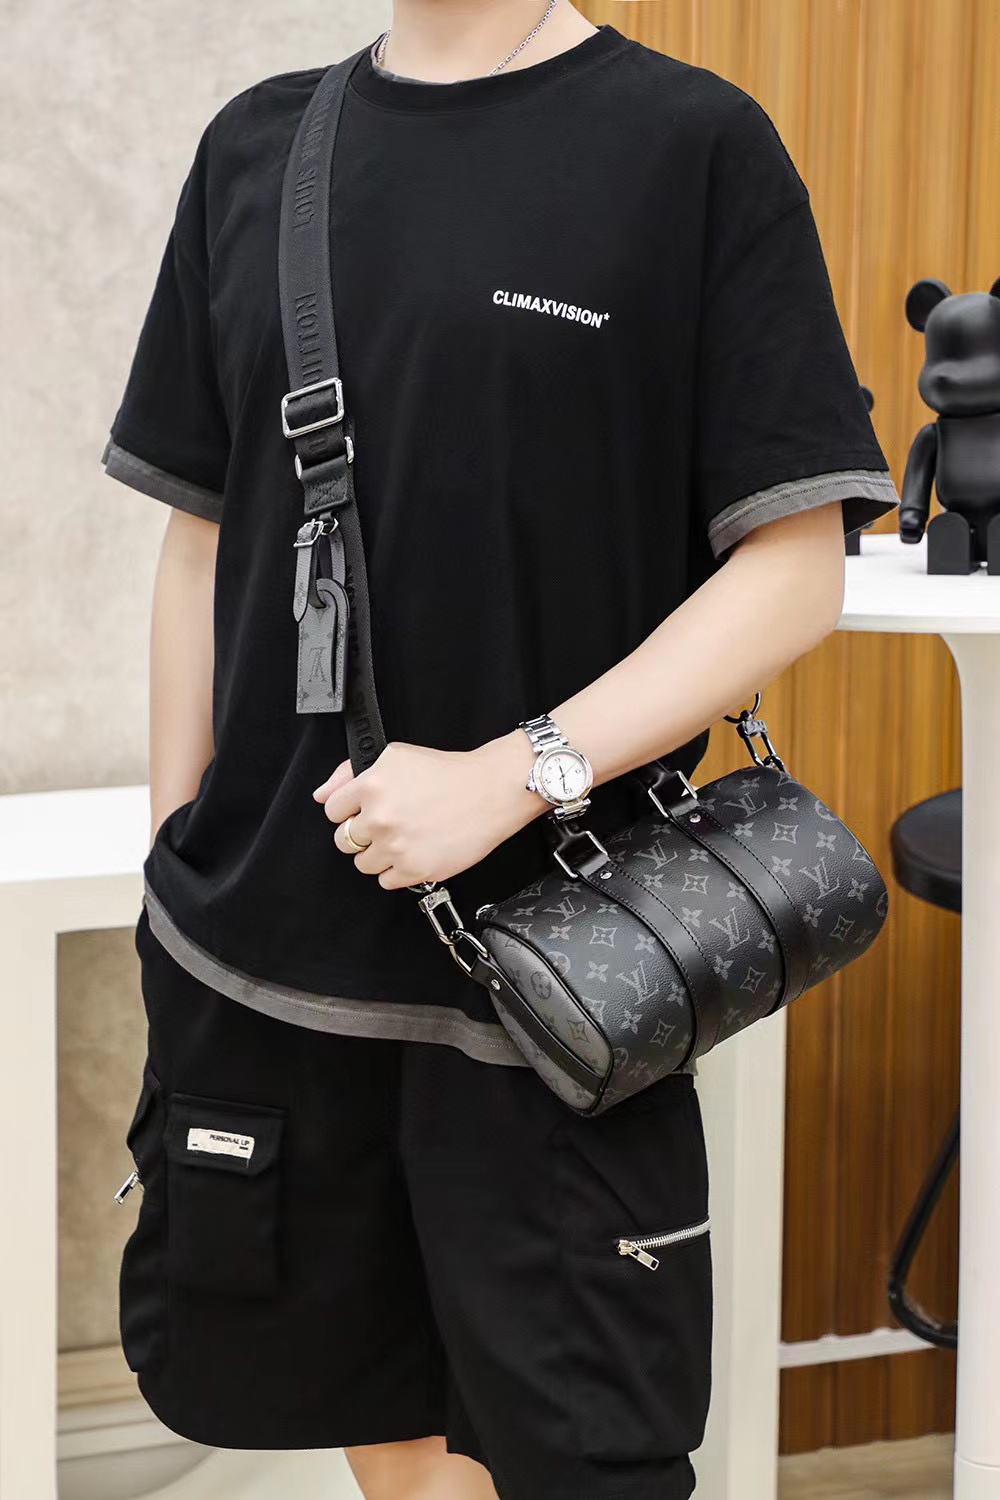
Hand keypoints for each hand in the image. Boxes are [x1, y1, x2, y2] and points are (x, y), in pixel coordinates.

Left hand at [312, 735, 544, 889]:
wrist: (490, 791)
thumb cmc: (447, 773)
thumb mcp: (395, 757)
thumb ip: (349, 774)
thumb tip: (321, 796)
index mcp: (371, 785)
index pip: (333, 811)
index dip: (350, 811)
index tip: (366, 811)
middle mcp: (380, 817)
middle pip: (344, 840)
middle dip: (363, 834)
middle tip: (389, 825)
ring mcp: (396, 846)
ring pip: (363, 864)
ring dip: (379, 854)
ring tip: (404, 838)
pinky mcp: (415, 869)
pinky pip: (386, 881)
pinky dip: (398, 871)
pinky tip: (415, 851)